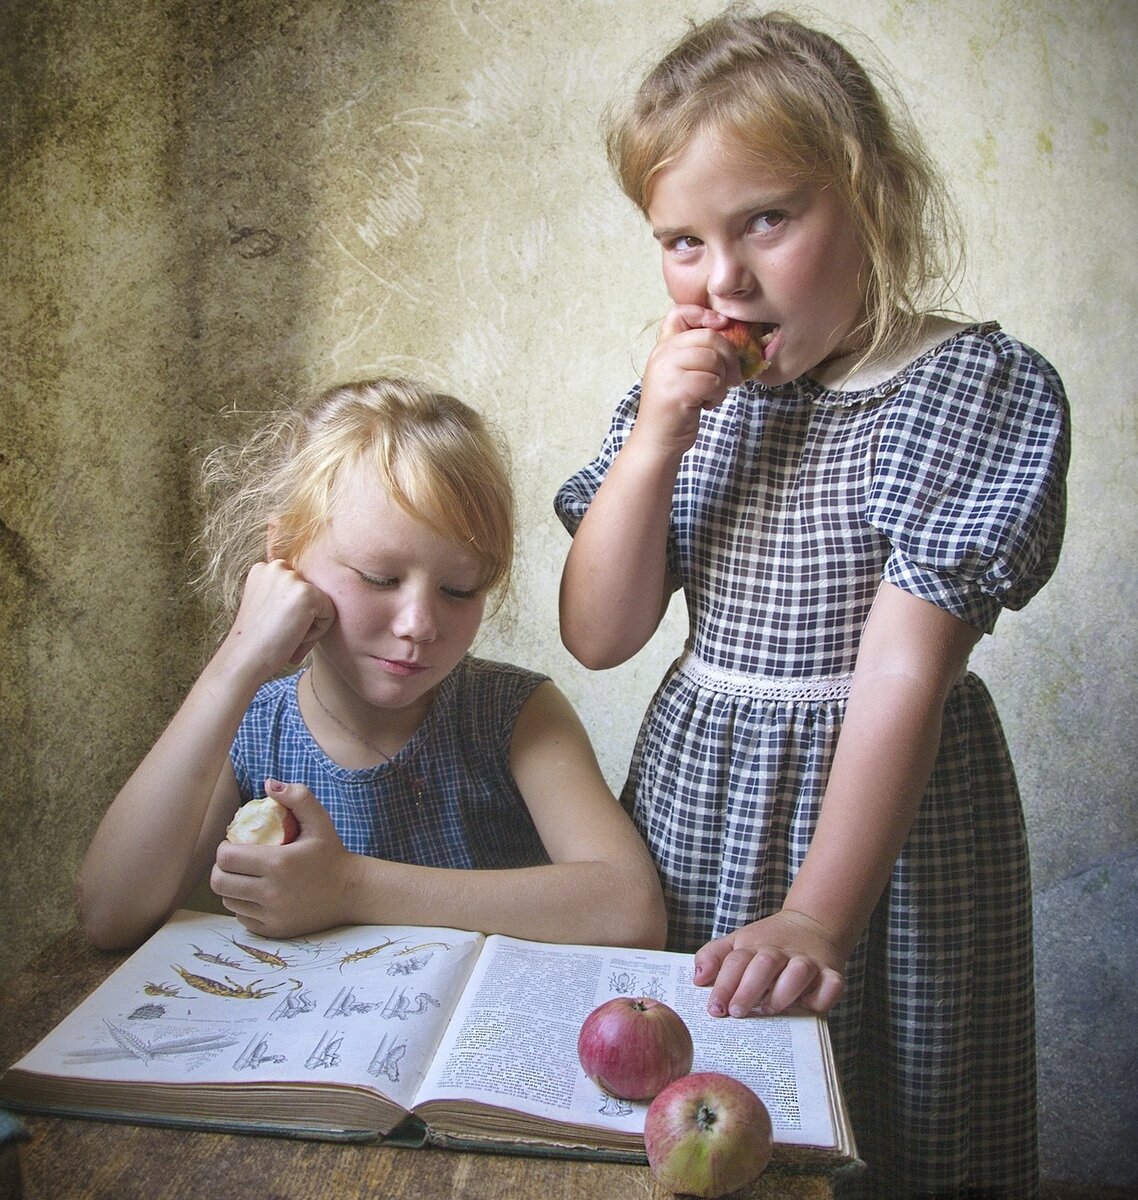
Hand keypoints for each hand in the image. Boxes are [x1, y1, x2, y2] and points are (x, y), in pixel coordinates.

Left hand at [211, 780, 358, 936]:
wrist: (352, 892)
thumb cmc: (332, 853)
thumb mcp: (320, 821)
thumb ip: (297, 797)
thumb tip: (269, 783)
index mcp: (278, 863)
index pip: (226, 858)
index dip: (223, 849)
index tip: (232, 844)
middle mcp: (272, 892)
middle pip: (220, 882)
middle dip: (220, 869)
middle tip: (233, 862)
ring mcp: (272, 914)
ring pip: (229, 901)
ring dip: (230, 888)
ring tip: (243, 877)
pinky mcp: (274, 930)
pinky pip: (243, 918)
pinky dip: (244, 906)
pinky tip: (255, 895)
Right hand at [218, 559, 335, 681]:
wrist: (244, 658)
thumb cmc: (256, 640)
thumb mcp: (265, 605)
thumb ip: (284, 593)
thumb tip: (310, 594)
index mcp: (264, 568)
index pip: (298, 588)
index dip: (291, 612)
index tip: (273, 626)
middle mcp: (277, 566)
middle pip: (312, 594)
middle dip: (302, 618)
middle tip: (280, 633)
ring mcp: (292, 578)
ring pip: (322, 604)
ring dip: (309, 625)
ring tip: (285, 635)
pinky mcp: (308, 594)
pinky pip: (329, 615)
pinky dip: (316, 633)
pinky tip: (292, 637)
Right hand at [635, 305, 741, 457]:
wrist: (656, 442)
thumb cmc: (674, 410)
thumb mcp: (679, 374)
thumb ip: (693, 353)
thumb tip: (727, 332)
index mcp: (662, 348)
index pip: (679, 313)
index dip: (704, 315)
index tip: (720, 329)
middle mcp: (661, 355)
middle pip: (709, 337)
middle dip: (729, 357)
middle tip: (731, 377)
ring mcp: (667, 372)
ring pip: (714, 360)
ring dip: (722, 380)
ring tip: (712, 395)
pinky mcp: (677, 390)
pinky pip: (713, 381)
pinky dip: (717, 395)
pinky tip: (706, 405)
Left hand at [693, 909, 845, 1017]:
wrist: (812, 924)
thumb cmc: (768, 943)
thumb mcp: (737, 943)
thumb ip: (714, 957)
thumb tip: (697, 978)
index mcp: (755, 945)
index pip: (735, 961)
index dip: (723, 985)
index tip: (715, 1008)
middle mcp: (781, 952)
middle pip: (764, 964)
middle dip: (748, 989)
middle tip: (737, 1011)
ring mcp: (808, 961)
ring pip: (799, 972)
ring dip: (783, 992)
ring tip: (769, 1008)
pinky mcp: (832, 973)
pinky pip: (831, 986)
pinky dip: (821, 998)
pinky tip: (807, 1006)